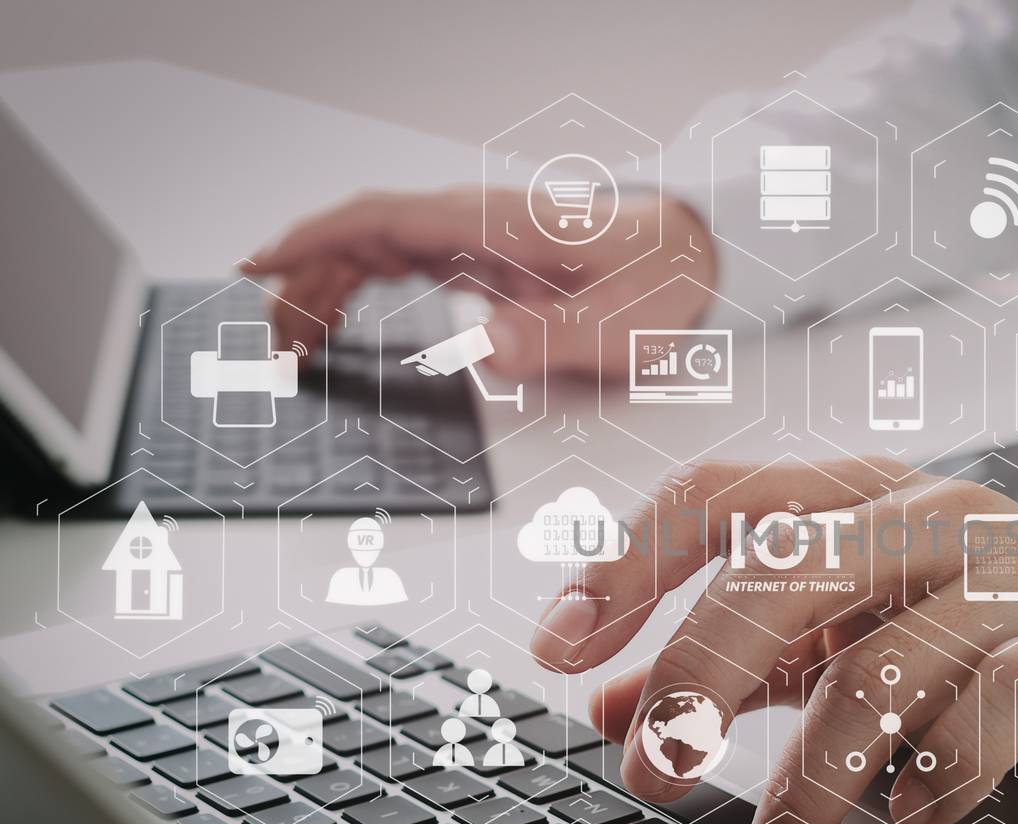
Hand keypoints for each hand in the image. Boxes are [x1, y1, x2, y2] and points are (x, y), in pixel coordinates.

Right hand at [243, 186, 714, 378]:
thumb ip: (553, 336)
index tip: (259, 264)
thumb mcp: (620, 322)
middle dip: (305, 283)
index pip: (381, 219)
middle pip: (362, 237)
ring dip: (324, 289)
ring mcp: (472, 236)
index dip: (314, 240)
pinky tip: (335, 319)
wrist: (693, 254)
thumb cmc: (659, 280)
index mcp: (494, 226)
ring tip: (291, 345)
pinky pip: (399, 261)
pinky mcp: (478, 257)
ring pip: (373, 250)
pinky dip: (357, 286)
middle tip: (274, 347)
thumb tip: (481, 345)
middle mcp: (472, 222)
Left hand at [532, 459, 1017, 823]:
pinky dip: (934, 778)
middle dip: (695, 678)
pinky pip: (989, 713)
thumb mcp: (850, 632)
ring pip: (877, 669)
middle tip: (646, 774)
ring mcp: (1012, 580)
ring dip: (807, 785)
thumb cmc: (982, 632)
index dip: (630, 562)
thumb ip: (740, 662)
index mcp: (860, 499)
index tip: (556, 647)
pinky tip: (912, 817)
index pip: (722, 494)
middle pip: (781, 574)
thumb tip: (607, 704)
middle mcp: (930, 520)